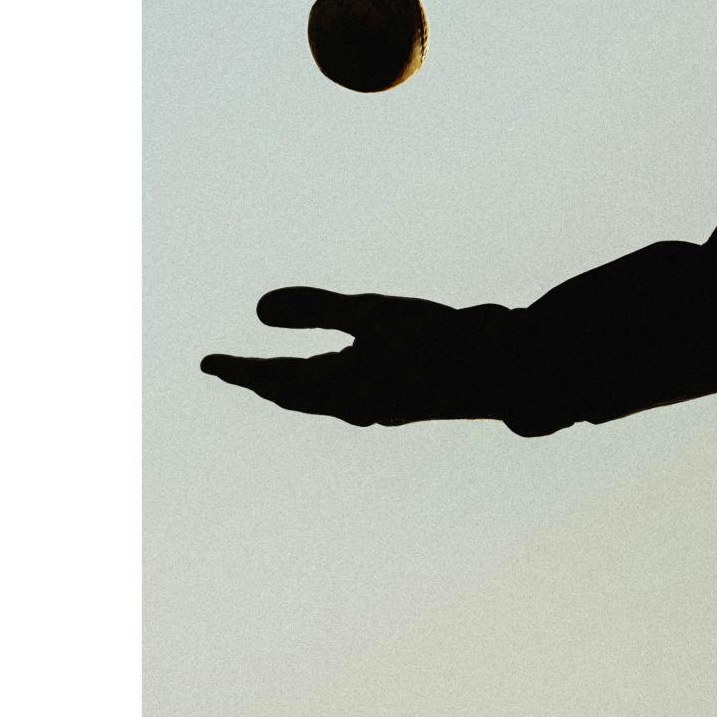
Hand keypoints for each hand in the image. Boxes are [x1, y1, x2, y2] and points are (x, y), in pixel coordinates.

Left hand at [201, 288, 513, 426]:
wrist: (507, 375)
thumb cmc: (440, 343)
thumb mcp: (373, 314)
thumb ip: (317, 309)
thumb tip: (258, 310)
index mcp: (342, 387)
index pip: (274, 379)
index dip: (240, 371)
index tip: (208, 364)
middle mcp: (356, 405)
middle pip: (295, 396)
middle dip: (262, 383)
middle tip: (232, 372)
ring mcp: (382, 407)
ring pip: (324, 401)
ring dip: (293, 389)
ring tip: (274, 380)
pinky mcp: (405, 402)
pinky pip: (350, 399)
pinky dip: (328, 388)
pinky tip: (343, 377)